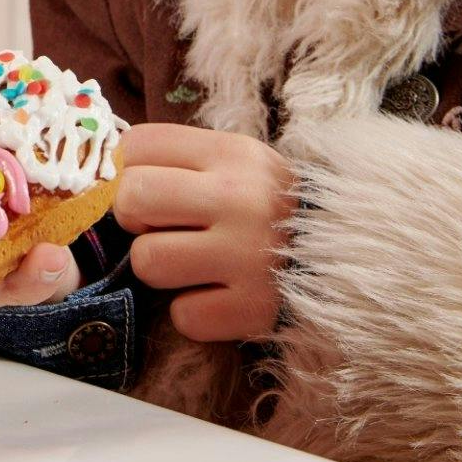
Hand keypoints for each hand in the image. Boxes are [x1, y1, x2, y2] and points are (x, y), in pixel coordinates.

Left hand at [114, 121, 294, 341]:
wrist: (355, 258)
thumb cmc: (274, 209)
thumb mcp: (238, 164)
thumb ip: (180, 160)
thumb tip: (106, 168)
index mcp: (232, 153)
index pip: (136, 146)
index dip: (129, 171)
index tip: (153, 190)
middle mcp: (240, 198)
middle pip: (131, 198)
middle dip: (135, 219)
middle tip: (164, 229)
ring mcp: (248, 255)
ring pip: (148, 260)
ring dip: (161, 269)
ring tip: (195, 264)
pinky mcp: (254, 309)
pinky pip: (185, 316)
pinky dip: (195, 313)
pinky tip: (220, 296)